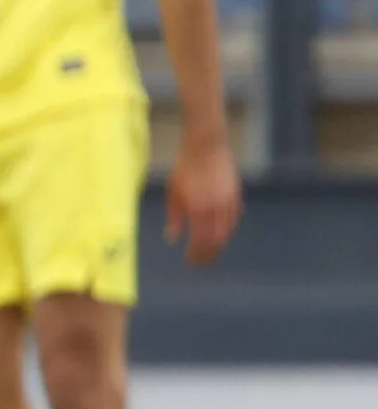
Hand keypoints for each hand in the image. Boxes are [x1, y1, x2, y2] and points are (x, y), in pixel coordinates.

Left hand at [166, 133, 241, 265]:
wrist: (206, 145)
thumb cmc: (185, 168)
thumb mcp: (174, 192)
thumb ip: (174, 217)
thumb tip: (172, 238)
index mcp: (198, 208)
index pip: (199, 241)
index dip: (196, 254)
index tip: (190, 261)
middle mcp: (216, 208)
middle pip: (216, 241)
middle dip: (208, 254)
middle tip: (200, 262)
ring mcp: (229, 202)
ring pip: (227, 232)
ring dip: (218, 245)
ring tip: (210, 252)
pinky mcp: (236, 196)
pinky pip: (233, 220)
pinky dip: (227, 231)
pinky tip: (220, 235)